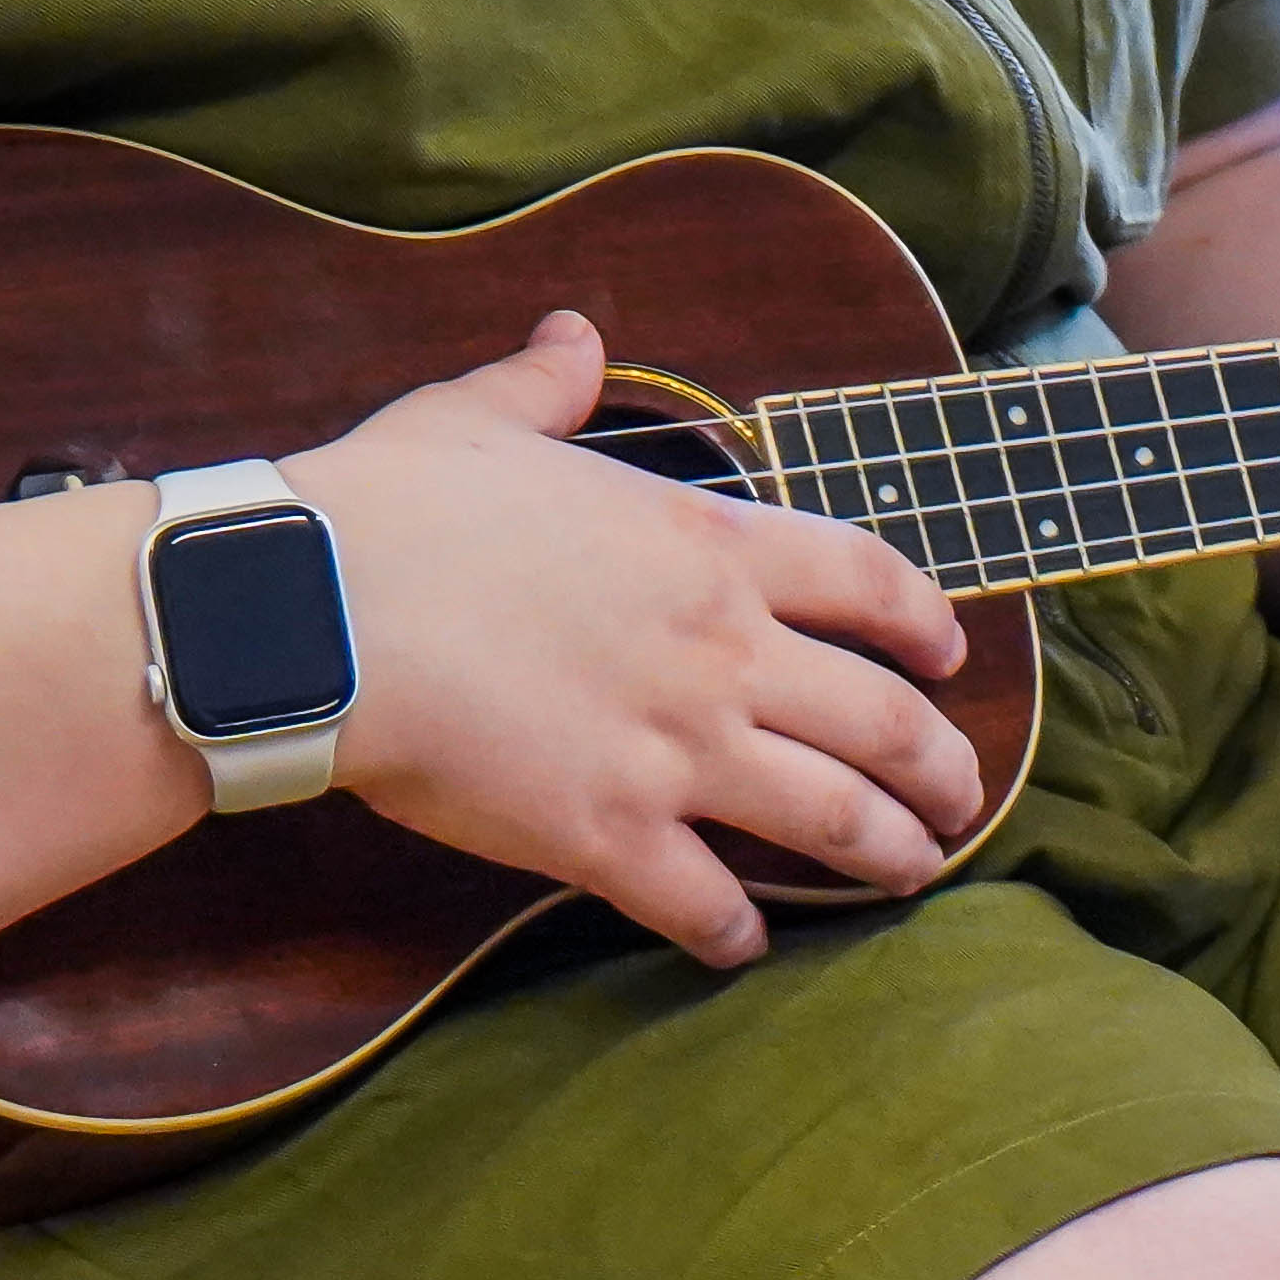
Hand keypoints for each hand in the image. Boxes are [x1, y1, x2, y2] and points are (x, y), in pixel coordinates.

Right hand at [282, 311, 986, 967]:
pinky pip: (705, 902)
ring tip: (912, 873)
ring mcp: (674, 751)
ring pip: (832, 818)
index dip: (927, 622)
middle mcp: (720, 653)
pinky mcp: (609, 837)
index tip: (951, 655)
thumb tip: (571, 336)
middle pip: (882, 718)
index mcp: (705, 545)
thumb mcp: (478, 418)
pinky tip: (745, 943)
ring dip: (889, 852)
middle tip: (960, 799)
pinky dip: (737, 931)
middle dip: (940, 767)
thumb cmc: (393, 509)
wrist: (319, 612)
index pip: (867, 579)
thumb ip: (546, 385)